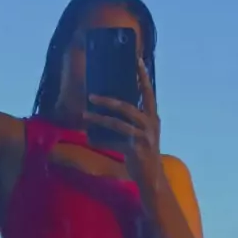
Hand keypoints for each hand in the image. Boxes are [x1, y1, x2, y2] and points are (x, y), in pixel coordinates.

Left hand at [84, 58, 160, 181]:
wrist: (152, 178)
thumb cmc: (143, 154)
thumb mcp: (140, 134)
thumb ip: (129, 122)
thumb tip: (107, 110)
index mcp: (152, 117)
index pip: (148, 92)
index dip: (143, 76)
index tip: (137, 60)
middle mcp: (150, 124)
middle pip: (127, 107)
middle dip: (107, 100)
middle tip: (91, 96)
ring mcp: (144, 137)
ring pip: (118, 123)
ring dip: (99, 118)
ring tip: (85, 114)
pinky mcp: (136, 149)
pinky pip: (114, 141)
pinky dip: (100, 140)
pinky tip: (90, 138)